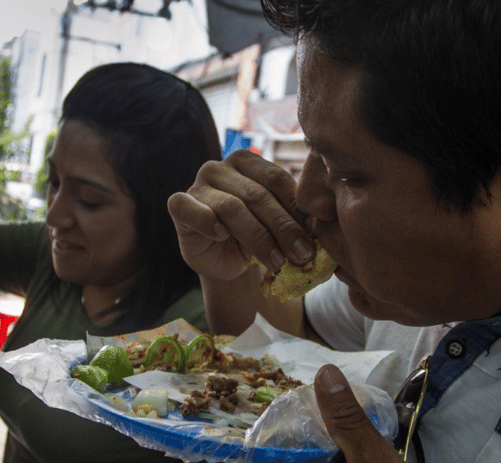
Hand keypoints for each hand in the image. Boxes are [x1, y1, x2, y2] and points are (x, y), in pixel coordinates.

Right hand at [167, 149, 316, 281]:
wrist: (223, 260)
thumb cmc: (253, 237)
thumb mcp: (278, 225)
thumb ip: (295, 218)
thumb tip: (321, 227)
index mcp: (248, 162)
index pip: (277, 180)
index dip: (297, 210)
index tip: (315, 239)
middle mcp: (220, 167)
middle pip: (257, 195)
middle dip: (283, 229)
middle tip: (302, 256)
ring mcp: (198, 184)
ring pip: (231, 208)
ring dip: (258, 238)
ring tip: (276, 262)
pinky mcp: (179, 204)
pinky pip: (191, 210)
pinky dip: (209, 223)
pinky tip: (222, 237)